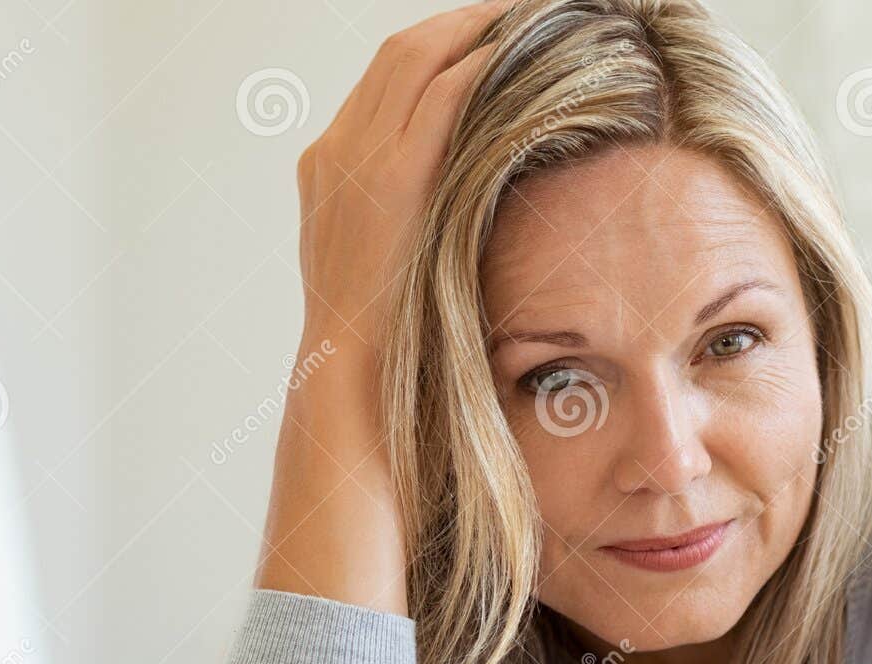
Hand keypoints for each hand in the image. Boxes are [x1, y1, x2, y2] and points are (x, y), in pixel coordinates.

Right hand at [261, 1, 510, 613]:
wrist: (352, 414)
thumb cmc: (384, 371)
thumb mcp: (399, 289)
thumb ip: (421, 242)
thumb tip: (474, 229)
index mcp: (330, 181)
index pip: (391, 87)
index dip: (446, 52)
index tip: (502, 38)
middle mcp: (332, 161)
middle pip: (403, 56)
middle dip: (468, 23)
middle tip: (530, 6)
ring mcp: (353, 168)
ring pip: (421, 59)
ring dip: (483, 25)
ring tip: (541, 6)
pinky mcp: (388, 184)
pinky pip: (440, 96)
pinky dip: (484, 58)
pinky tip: (530, 40)